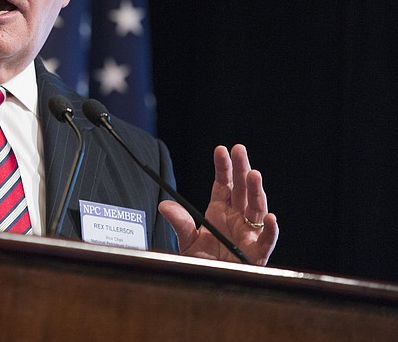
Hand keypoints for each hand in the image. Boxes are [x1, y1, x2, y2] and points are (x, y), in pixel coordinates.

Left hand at [159, 145, 278, 265]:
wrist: (209, 285)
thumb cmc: (203, 262)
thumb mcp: (187, 240)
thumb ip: (180, 222)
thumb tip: (165, 205)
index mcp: (220, 211)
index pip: (223, 184)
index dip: (223, 167)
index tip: (221, 149)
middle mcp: (237, 218)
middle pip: (241, 189)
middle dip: (241, 169)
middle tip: (239, 150)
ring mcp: (249, 233)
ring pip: (256, 208)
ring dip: (256, 191)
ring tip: (254, 174)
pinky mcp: (258, 253)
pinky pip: (267, 240)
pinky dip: (271, 230)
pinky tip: (271, 218)